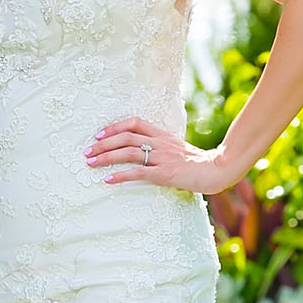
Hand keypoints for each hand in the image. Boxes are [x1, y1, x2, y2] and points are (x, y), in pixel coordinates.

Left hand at [85, 116, 233, 191]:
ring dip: (106, 157)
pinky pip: (138, 173)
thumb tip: (142, 149)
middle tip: (87, 151)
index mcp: (162, 135)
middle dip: (103, 143)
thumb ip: (160, 146)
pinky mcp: (164, 173)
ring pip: (128, 152)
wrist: (216, 170)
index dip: (114, 126)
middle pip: (125, 137)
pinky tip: (108, 180)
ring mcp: (161, 157)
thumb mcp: (177, 148)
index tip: (99, 134)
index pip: (134, 122)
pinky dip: (120, 176)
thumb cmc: (196, 162)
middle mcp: (159, 143)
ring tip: (90, 163)